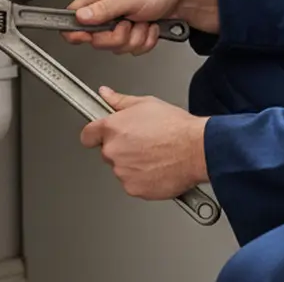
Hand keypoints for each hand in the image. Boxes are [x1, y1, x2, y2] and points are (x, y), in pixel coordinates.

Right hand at [62, 0, 218, 54]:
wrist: (187, 0)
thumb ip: (104, 9)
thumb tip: (80, 16)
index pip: (75, 15)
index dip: (77, 30)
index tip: (84, 36)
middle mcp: (109, 10)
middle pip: (96, 38)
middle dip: (117, 36)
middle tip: (129, 23)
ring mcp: (122, 24)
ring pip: (116, 47)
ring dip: (135, 37)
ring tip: (144, 22)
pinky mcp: (134, 34)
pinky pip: (133, 50)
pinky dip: (145, 41)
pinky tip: (151, 28)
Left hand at [79, 87, 208, 200]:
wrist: (196, 150)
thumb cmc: (176, 127)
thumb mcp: (147, 103)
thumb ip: (120, 101)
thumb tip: (106, 94)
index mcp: (112, 128)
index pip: (87, 135)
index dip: (95, 135)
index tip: (100, 136)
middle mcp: (113, 151)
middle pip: (108, 152)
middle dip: (121, 149)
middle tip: (143, 143)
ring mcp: (122, 172)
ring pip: (122, 169)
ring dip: (133, 165)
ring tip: (155, 155)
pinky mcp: (133, 188)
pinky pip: (133, 184)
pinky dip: (143, 179)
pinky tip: (158, 168)